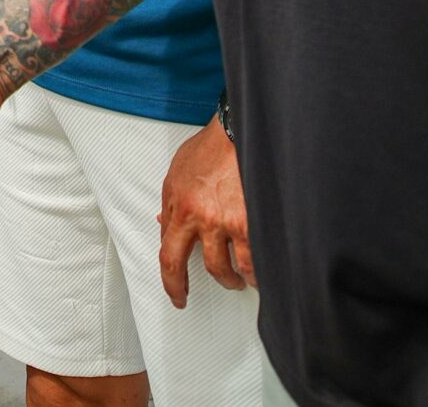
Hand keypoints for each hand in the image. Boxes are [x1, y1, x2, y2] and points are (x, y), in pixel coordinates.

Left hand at [157, 115, 251, 307]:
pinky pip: (257, 258)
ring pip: (233, 268)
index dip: (173, 285)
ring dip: (239, 279)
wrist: (239, 130)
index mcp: (180, 208)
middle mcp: (203, 219)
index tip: (178, 297)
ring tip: (245, 279)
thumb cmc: (210, 148)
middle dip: (218, 282)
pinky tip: (264, 269)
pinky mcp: (254, 221)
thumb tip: (164, 226)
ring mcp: (230, 222)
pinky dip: (260, 269)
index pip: (169, 258)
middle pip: (207, 268)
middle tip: (226, 283)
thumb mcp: (177, 173)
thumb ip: (170, 204)